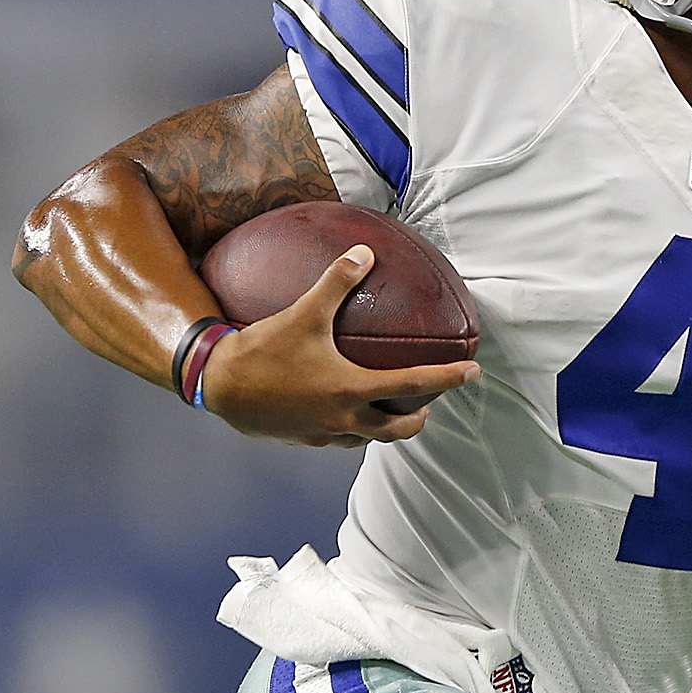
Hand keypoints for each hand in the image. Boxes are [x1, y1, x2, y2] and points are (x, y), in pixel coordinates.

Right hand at [198, 246, 479, 445]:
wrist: (218, 386)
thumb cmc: (262, 349)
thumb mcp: (303, 312)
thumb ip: (337, 282)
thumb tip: (365, 252)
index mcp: (351, 390)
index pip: (413, 385)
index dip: (447, 379)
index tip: (472, 373)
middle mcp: (344, 420)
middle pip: (398, 429)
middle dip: (419, 418)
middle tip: (429, 403)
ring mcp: (324, 435)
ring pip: (368, 438)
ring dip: (384, 426)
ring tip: (389, 407)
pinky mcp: (304, 440)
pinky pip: (340, 438)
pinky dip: (353, 427)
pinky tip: (343, 409)